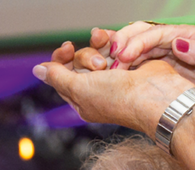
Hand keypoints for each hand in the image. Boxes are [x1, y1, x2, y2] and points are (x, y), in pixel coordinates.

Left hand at [34, 41, 194, 129]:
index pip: (60, 74)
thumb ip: (58, 77)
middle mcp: (96, 89)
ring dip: (101, 49)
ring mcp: (112, 76)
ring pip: (95, 51)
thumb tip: (38, 70)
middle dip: (85, 56)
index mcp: (82, 101)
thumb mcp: (80, 89)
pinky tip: (120, 49)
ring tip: (115, 59)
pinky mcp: (126, 64)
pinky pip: (111, 47)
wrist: (156, 96)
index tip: (68, 47)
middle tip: (99, 65)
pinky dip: (113, 44)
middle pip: (77, 60)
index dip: (60, 59)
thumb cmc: (120, 99)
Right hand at [100, 23, 194, 127]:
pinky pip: (140, 68)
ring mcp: (168, 59)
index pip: (155, 33)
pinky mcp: (165, 75)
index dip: (136, 42)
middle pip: (140, 37)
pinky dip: (126, 72)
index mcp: (187, 36)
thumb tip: (177, 43)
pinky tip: (115, 81)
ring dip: (119, 59)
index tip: (123, 55)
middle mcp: (175, 44)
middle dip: (121, 46)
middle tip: (107, 61)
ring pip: (136, 52)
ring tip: (105, 71)